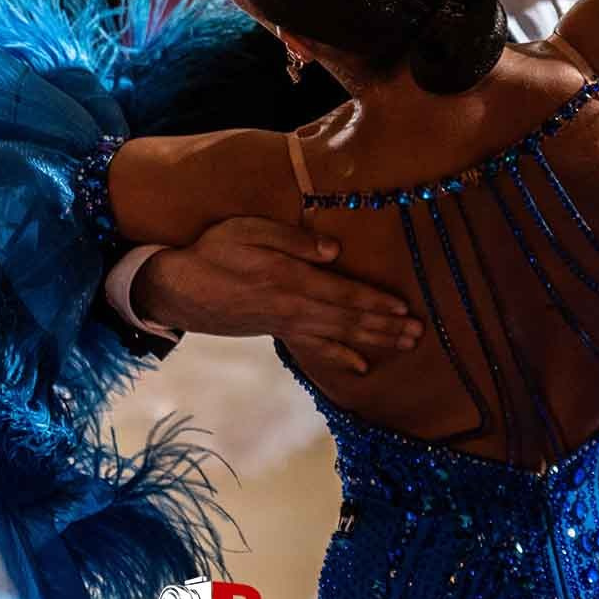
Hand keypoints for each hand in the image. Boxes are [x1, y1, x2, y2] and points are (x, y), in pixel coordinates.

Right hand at [135, 217, 423, 373]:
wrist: (179, 287)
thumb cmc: (213, 250)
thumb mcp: (246, 230)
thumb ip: (291, 239)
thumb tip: (334, 251)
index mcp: (289, 279)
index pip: (343, 293)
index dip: (376, 301)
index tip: (405, 307)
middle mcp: (293, 307)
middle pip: (349, 319)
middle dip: (386, 326)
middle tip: (419, 333)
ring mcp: (286, 324)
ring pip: (339, 336)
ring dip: (374, 341)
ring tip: (405, 345)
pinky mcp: (277, 331)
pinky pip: (316, 349)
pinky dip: (341, 358)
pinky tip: (361, 368)